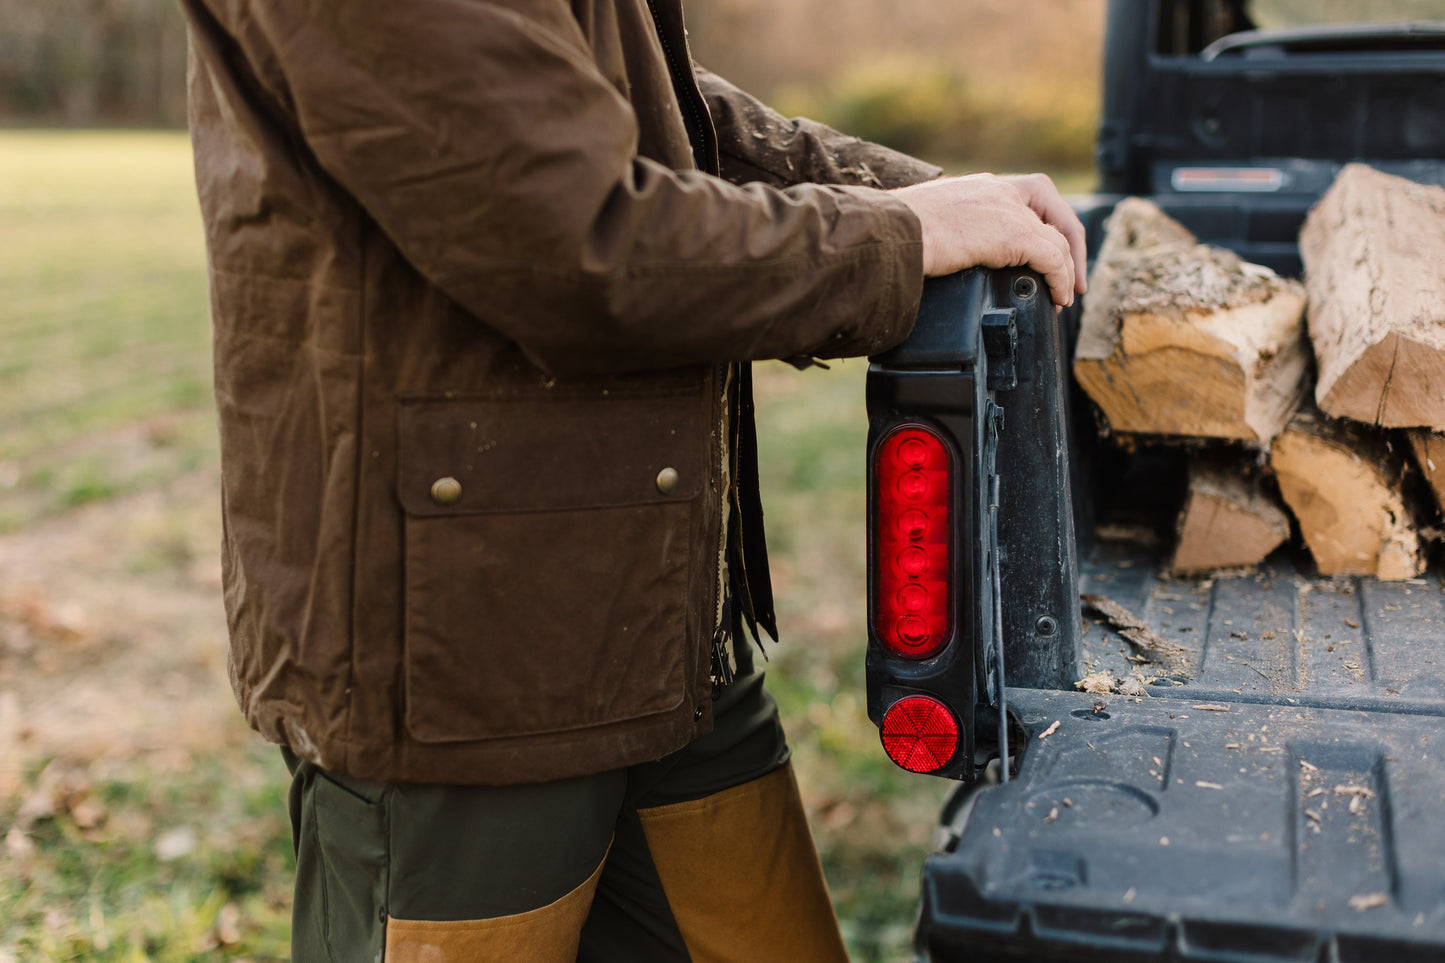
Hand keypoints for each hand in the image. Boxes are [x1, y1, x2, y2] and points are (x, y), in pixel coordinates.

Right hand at [890, 173, 1087, 306]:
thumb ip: (950, 231)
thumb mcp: (929, 223)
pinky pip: (1052, 258)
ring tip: (1064, 297)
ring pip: (1057, 238)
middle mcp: (999, 190)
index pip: (1028, 195)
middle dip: (1070, 242)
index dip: (1046, 222)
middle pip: (1053, 208)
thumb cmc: (895, 234)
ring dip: (1067, 270)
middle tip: (1072, 275)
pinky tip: (1057, 297)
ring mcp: (1008, 210)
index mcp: (979, 186)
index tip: (1049, 251)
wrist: (891, 233)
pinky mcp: (1014, 234)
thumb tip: (948, 256)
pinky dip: (1061, 279)